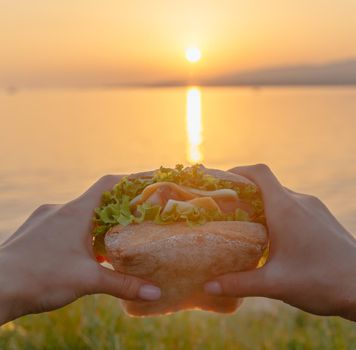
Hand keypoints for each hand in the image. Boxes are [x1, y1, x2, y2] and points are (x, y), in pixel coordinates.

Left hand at [0, 175, 160, 324]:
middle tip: (136, 216)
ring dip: (97, 222)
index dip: (130, 180)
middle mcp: (60, 210)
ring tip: (111, 238)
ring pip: (79, 214)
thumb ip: (123, 285)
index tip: (148, 181)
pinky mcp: (35, 231)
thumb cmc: (40, 278)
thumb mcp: (88, 281)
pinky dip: (79, 233)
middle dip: (117, 206)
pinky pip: (64, 225)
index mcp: (76, 212)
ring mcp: (45, 219)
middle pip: (96, 199)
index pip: (108, 184)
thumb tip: (155, 293)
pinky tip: (83, 252)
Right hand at [204, 164, 355, 320]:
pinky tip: (273, 235)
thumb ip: (239, 284)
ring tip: (247, 223)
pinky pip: (293, 206)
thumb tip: (208, 286)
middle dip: (244, 192)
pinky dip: (277, 212)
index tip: (221, 182)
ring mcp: (314, 208)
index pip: (259, 173)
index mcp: (285, 209)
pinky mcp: (322, 217)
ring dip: (261, 204)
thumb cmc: (321, 282)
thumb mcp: (275, 284)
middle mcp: (300, 201)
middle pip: (266, 184)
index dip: (238, 172)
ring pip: (280, 196)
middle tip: (226, 209)